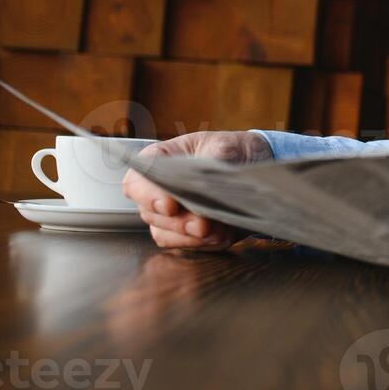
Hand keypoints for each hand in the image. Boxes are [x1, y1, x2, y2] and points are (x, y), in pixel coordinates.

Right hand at [122, 131, 270, 250]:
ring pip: (164, 234)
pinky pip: (186, 245)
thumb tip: (209, 173)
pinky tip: (224, 234)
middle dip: (177, 222)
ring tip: (218, 231)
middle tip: (202, 224)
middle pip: (150, 213)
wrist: (253, 164)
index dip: (147, 196)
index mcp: (159, 162)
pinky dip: (205, 243)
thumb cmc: (231, 150)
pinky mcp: (186, 233)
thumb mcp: (225, 144)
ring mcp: (169, 215)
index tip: (169, 205)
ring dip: (191, 237)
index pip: (136, 182)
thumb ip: (214, 157)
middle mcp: (158, 191)